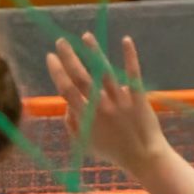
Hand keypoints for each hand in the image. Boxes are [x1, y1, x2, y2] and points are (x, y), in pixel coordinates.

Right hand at [47, 33, 170, 179]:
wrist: (143, 156)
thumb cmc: (112, 151)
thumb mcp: (85, 144)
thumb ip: (72, 124)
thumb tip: (67, 103)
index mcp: (86, 117)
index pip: (67, 91)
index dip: (57, 72)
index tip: (50, 57)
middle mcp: (101, 107)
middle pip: (81, 77)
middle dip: (69, 58)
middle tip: (60, 41)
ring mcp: (120, 101)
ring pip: (104, 72)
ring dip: (93, 52)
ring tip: (85, 36)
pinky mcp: (138, 97)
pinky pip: (132, 73)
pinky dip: (129, 56)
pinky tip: (125, 40)